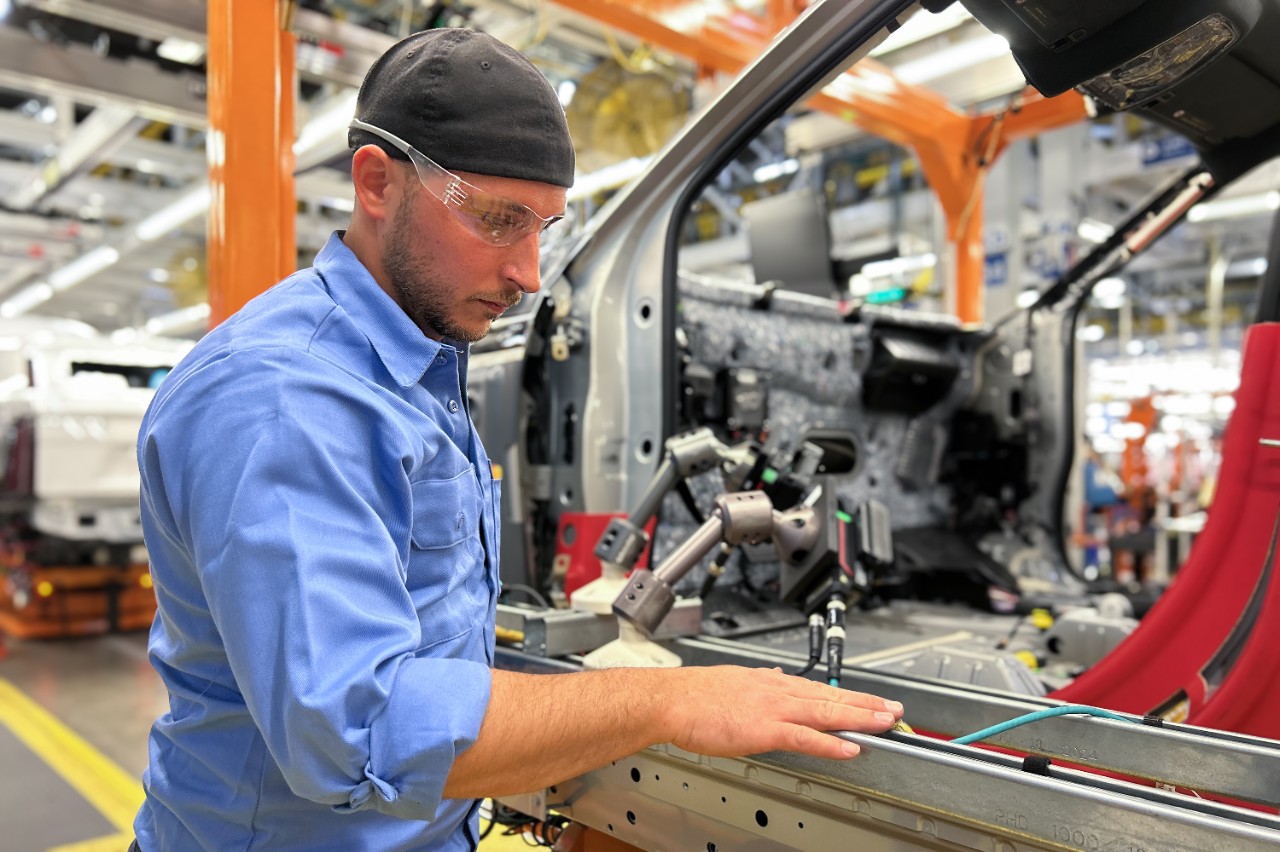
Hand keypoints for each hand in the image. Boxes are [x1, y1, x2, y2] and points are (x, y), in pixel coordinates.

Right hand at [662, 666, 902, 759]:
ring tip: (886, 723)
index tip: (869, 700)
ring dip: (860, 718)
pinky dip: (831, 742)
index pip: (818, 688)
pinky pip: (805, 737)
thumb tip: (775, 675)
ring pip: (827, 712)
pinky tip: (851, 747)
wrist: (672, 700)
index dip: (847, 695)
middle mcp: (778, 691)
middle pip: (832, 696)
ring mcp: (774, 709)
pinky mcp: (765, 728)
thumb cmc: (695, 695)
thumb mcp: (733, 679)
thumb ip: (759, 680)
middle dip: (866, 704)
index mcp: (770, 682)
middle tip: (894, 709)